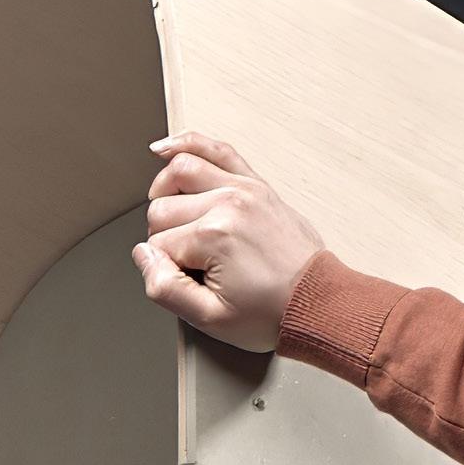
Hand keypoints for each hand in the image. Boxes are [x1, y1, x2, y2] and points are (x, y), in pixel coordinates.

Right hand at [132, 131, 326, 350]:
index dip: (168, 270)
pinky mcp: (257, 185)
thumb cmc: (275, 314)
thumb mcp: (213, 320)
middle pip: (163, 209)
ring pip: (178, 172)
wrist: (320, 306)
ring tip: (175, 221)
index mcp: (215, 236)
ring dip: (165, 194)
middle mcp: (228, 204)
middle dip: (168, 239)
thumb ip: (166, 289)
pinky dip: (187, 144)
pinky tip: (164, 150)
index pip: (158, 245)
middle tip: (195, 266)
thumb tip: (143, 256)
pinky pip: (217, 150)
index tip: (193, 283)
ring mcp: (244, 189)